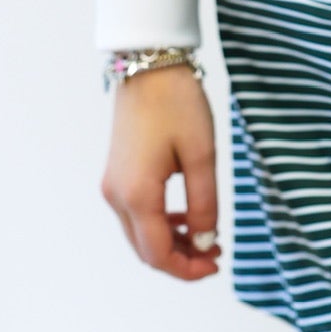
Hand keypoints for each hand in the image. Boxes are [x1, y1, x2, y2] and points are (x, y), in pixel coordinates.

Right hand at [100, 64, 221, 278]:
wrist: (148, 62)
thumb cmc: (177, 103)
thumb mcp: (201, 154)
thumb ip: (204, 204)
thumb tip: (204, 241)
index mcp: (137, 195)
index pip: (158, 254)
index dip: (188, 269)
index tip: (217, 264)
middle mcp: (116, 196)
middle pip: (146, 250)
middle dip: (180, 260)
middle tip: (216, 253)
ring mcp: (112, 185)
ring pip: (139, 234)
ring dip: (171, 243)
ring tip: (207, 236)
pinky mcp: (116, 174)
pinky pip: (136, 214)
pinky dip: (160, 224)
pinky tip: (186, 216)